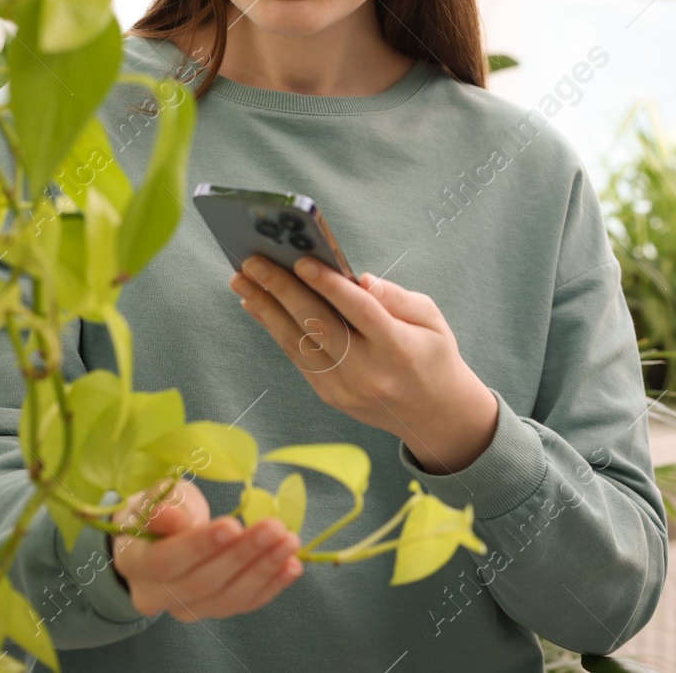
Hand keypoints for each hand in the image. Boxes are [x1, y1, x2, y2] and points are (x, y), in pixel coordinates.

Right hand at [109, 477, 302, 621]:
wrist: (158, 540)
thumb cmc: (160, 511)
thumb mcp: (153, 498)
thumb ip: (163, 506)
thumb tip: (173, 517)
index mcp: (135, 562)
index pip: (166, 560)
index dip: (200, 545)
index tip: (233, 524)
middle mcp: (157, 595)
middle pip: (203, 582)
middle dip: (242, 555)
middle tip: (274, 528)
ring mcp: (188, 608)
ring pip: (228, 598)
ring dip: (264, 570)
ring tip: (290, 542)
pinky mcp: (214, 610)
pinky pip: (245, 604)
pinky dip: (272, 585)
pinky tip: (292, 565)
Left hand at [229, 256, 497, 474]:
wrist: (434, 416)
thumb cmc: (433, 355)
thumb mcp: (431, 320)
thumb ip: (396, 297)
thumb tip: (360, 279)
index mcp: (398, 348)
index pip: (360, 311)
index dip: (330, 285)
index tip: (302, 260)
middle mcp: (368, 371)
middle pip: (319, 325)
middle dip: (281, 289)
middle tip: (253, 261)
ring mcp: (345, 387)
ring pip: (298, 342)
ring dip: (265, 308)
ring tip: (240, 280)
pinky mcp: (329, 395)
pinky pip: (297, 357)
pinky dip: (274, 329)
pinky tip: (256, 305)